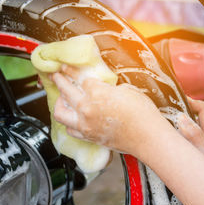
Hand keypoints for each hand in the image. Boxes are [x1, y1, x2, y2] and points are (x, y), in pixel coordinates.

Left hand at [51, 65, 171, 157]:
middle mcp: (87, 108)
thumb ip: (109, 89)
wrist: (147, 137)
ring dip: (59, 104)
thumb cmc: (142, 115)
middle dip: (59, 80)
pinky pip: (70, 129)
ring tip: (61, 99)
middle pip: (65, 90)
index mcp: (97, 92)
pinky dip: (68, 123)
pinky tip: (71, 119)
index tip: (65, 67)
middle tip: (56, 75)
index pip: (79, 78)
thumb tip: (103, 89)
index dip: (72, 71)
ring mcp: (85, 124)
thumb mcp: (127, 91)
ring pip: (60, 113)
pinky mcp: (89, 136)